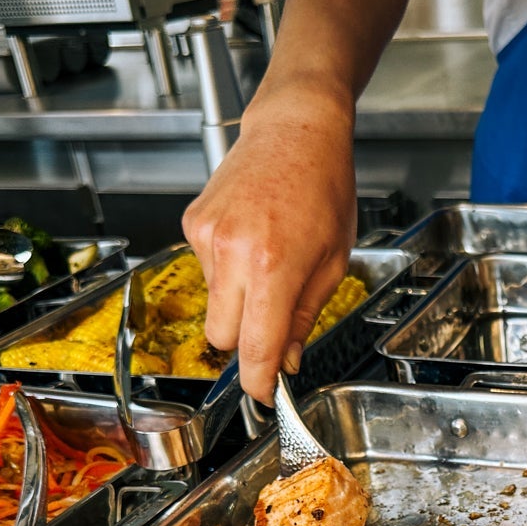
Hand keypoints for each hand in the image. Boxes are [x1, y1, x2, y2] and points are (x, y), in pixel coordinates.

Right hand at [183, 97, 356, 403]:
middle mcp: (233, 253)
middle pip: (221, 337)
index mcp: (274, 267)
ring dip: (238, 299)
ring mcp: (207, 237)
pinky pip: (206, 270)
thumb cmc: (324, 187)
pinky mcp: (193, 223)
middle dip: (246, 342)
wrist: (296, 129)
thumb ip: (305, 317)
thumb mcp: (333, 261)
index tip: (265, 395)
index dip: (259, 381)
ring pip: (213, 304)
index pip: (255, 348)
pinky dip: (227, 268)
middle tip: (274, 323)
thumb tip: (288, 360)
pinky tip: (251, 238)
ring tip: (269, 258)